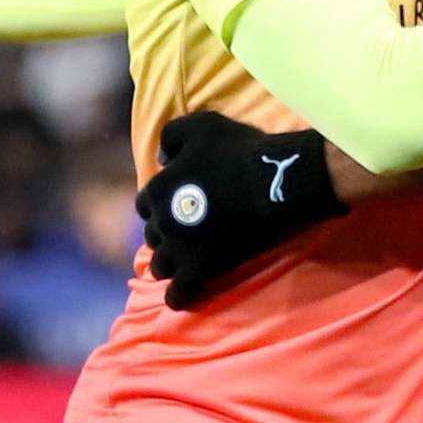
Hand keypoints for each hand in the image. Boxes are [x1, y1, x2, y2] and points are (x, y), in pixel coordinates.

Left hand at [136, 112, 347, 309]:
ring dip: (169, 264)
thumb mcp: (202, 125)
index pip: (146, 204)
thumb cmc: (241, 149)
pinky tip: (181, 297)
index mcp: (160, 188)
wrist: (276, 180)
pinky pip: (180, 292)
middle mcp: (163, 220)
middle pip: (154, 236)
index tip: (175, 208)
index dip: (160, 206)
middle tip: (186, 235)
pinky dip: (178, 296)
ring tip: (183, 264)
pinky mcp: (203, 267)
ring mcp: (182, 247)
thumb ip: (172, 136)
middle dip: (166, 235)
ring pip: (161, 265)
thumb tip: (161, 158)